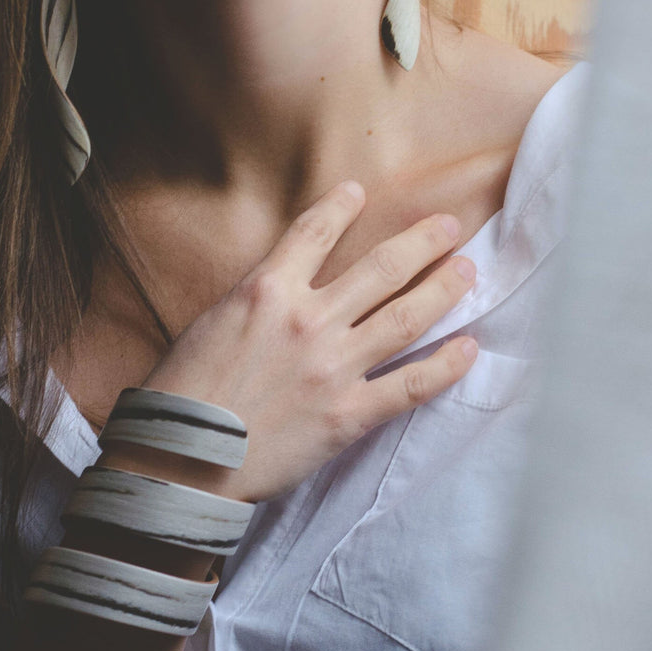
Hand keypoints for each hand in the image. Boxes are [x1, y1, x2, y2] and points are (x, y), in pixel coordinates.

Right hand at [99, 180, 478, 502]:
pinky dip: (446, 365)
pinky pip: (411, 385)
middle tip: (449, 227)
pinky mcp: (349, 414)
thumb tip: (283, 286)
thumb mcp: (212, 321)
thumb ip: (256, 298)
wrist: (181, 458)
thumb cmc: (183, 391)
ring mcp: (333, 366)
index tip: (359, 192)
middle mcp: (308, 319)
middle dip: (421, 242)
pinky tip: (470, 348)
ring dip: (443, 289)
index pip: (313, 232)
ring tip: (468, 270)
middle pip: (380, 267)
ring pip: (405, 316)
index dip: (340, 206)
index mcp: (266, 290)